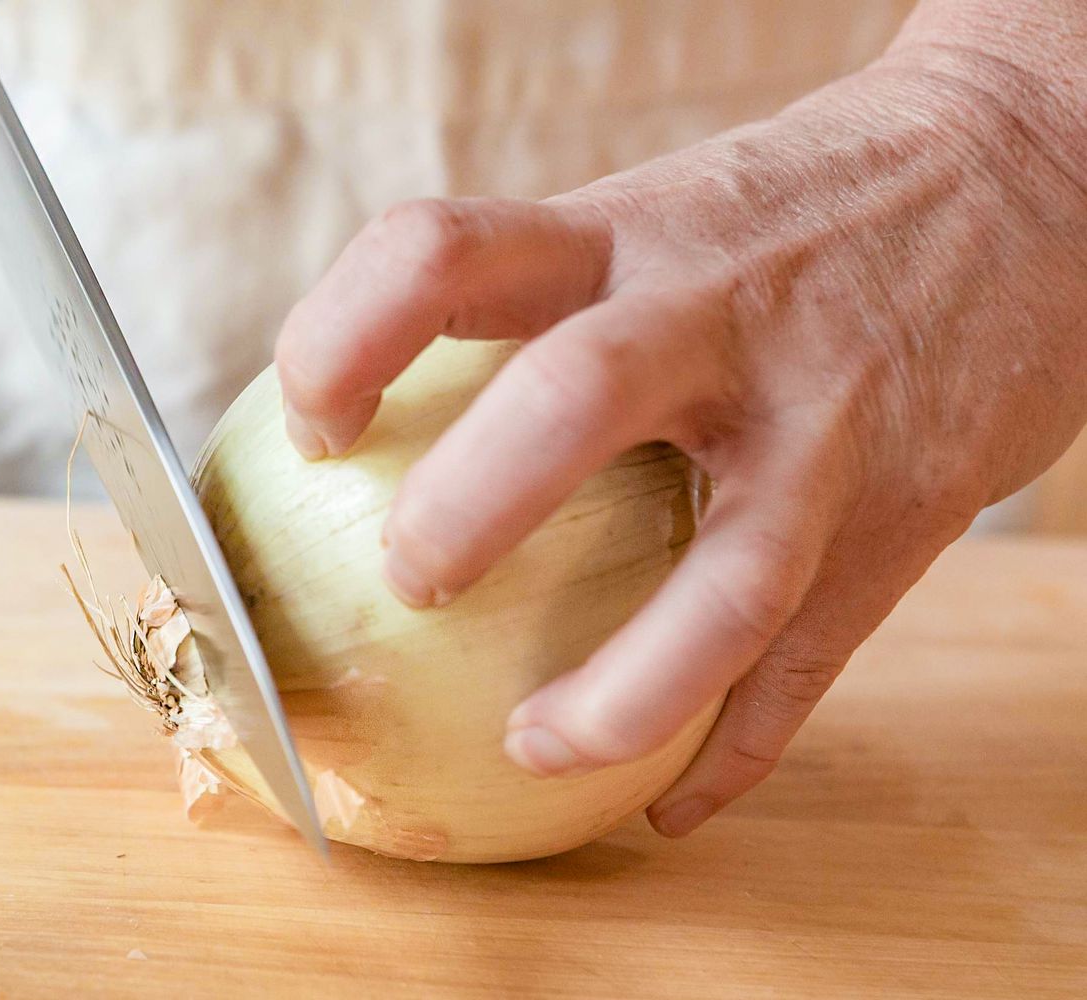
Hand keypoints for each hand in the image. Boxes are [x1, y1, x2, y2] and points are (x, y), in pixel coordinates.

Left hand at [275, 31, 1086, 835]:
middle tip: (408, 584)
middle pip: (567, 403)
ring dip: (615, 694)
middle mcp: (718, 314)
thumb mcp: (659, 212)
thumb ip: (543, 300)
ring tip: (531, 747)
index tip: (313, 425)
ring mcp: (825, 419)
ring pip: (726, 581)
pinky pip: (809, 661)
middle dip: (462, 510)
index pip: (439, 255)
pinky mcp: (906, 511)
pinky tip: (668, 796)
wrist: (1031, 170)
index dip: (339, 343)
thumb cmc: (797, 213)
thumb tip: (379, 422)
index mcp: (625, 234)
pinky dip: (728, 747)